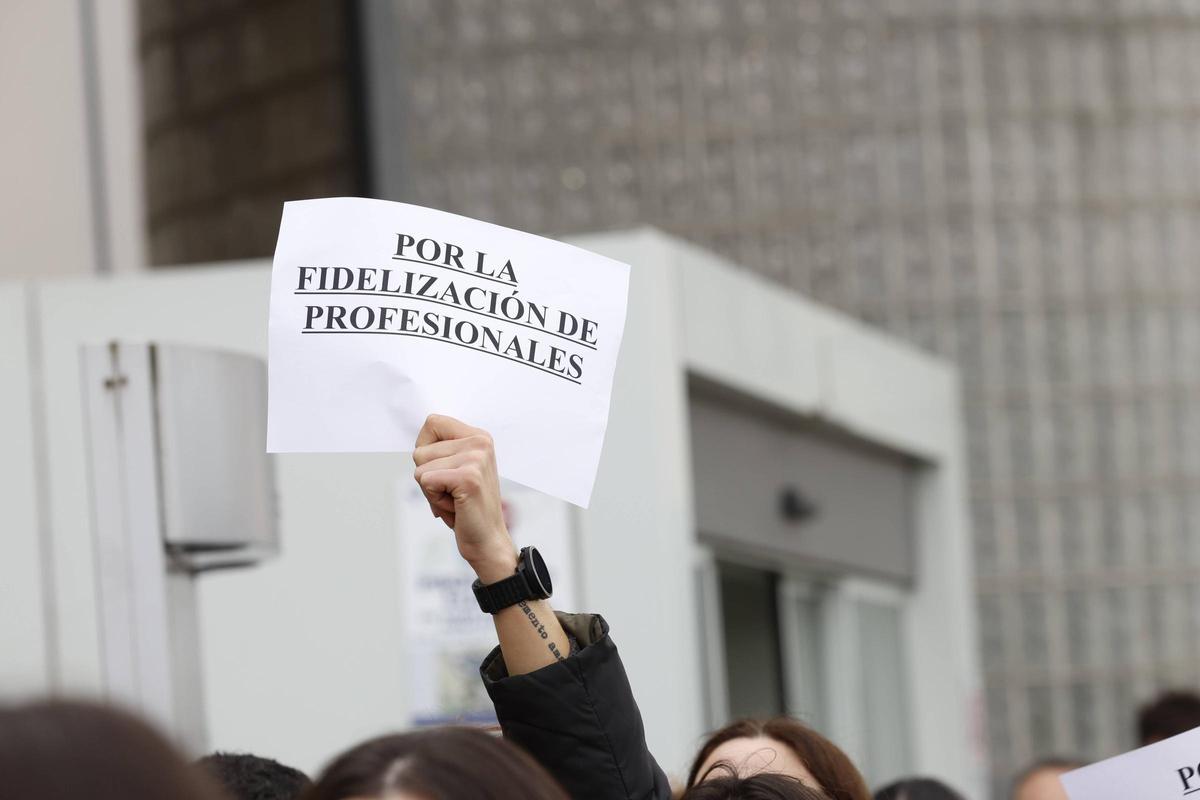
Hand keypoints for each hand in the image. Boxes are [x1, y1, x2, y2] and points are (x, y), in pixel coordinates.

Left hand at [413, 414, 516, 581]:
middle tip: (452, 492)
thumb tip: (417, 447)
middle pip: (420, 450)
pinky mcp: (468, 477)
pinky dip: (434, 500)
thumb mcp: (456, 469)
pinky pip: (425, 481)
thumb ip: (441, 451)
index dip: (425, 449)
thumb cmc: (467, 508)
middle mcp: (480, 442)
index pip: (432, 422)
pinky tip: (456, 507)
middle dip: (427, 477)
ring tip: (455, 500)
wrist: (488, 541)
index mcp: (479, 436)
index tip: (443, 471)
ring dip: (431, 491)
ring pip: (420, 468)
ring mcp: (476, 458)